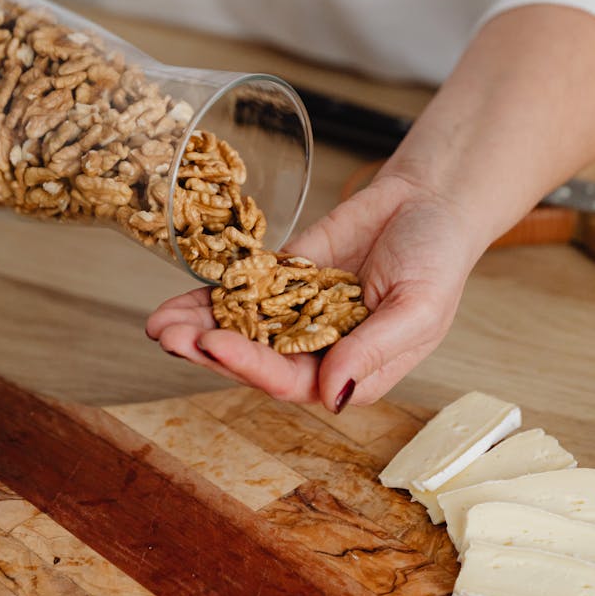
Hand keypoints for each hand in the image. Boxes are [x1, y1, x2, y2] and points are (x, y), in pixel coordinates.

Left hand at [146, 172, 481, 409]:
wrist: (427, 202)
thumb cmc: (437, 261)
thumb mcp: (418, 308)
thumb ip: (375, 350)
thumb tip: (332, 393)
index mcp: (351, 370)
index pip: (291, 380)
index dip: (249, 365)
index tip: (213, 345)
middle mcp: (317, 349)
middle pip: (253, 359)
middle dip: (208, 350)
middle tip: (168, 337)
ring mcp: (295, 312)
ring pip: (239, 328)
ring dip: (198, 328)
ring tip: (157, 325)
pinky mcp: (283, 277)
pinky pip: (242, 290)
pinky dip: (210, 296)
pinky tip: (176, 300)